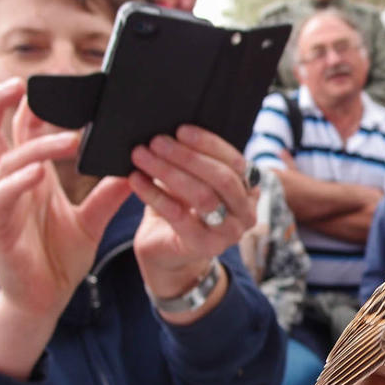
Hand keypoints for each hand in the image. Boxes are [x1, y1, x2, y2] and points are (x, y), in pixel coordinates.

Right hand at [0, 79, 130, 377]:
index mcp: (30, 178)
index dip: (30, 108)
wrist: (45, 299)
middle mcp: (10, 184)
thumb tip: (133, 169)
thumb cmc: (59, 258)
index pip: (23, 132)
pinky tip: (37, 175)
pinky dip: (17, 184)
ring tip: (69, 140)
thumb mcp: (91, 220)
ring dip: (36, 148)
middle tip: (20, 86)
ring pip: (4, 162)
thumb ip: (108, 194)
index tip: (53, 87)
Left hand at [128, 125, 256, 301]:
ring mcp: (229, 233)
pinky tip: (136, 180)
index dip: (209, 143)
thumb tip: (169, 130)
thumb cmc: (182, 208)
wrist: (169, 253)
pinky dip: (154, 194)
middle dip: (188, 157)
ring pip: (203, 196)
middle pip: (223, 178)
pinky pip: (178, 215)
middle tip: (157, 142)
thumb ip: (193, 160)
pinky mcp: (204, 246)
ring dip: (169, 172)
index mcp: (248, 189)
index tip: (180, 130)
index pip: (236, 161)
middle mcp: (245, 212)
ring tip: (142, 157)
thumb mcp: (192, 180)